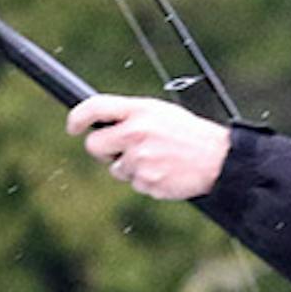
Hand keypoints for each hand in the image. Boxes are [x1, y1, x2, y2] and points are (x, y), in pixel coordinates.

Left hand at [64, 94, 231, 200]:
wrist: (218, 158)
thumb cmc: (188, 134)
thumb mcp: (160, 113)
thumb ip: (130, 116)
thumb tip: (99, 125)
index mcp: (139, 110)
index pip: (95, 107)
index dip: (77, 117)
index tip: (73, 127)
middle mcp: (136, 132)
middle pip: (94, 145)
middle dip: (102, 150)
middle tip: (119, 150)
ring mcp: (140, 159)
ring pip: (115, 169)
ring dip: (130, 167)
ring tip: (158, 159)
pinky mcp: (147, 181)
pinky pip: (134, 184)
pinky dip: (146, 180)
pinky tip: (165, 171)